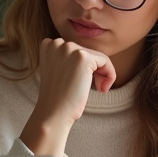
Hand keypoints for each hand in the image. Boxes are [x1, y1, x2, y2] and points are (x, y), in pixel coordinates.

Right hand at [20, 38, 114, 156]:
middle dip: (93, 70)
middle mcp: (57, 43)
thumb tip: (91, 56)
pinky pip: (105, 61)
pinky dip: (109, 75)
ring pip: (97, 57)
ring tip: (97, 88)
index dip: (82, 67)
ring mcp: (69, 49)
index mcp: (48, 45)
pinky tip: (102, 89)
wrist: (54, 113)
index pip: (75, 50)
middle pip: (87, 52)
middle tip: (93, 87)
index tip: (80, 81)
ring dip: (102, 73)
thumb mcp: (58, 70)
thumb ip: (67, 58)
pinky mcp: (83, 57)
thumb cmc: (58, 97)